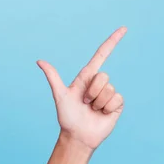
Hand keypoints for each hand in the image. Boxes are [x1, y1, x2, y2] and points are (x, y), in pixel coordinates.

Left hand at [37, 27, 126, 150]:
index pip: (101, 54)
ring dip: (98, 102)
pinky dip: (107, 108)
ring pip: (109, 89)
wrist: (78, 135)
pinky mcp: (117, 104)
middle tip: (85, 102)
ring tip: (92, 109)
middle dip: (92, 91)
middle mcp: (99, 83)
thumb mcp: (59, 95)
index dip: (112, 41)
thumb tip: (39, 61)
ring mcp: (109, 93)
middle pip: (102, 76)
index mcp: (86, 76)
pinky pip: (116, 99)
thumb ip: (52, 77)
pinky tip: (101, 114)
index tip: (123, 28)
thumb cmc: (67, 116)